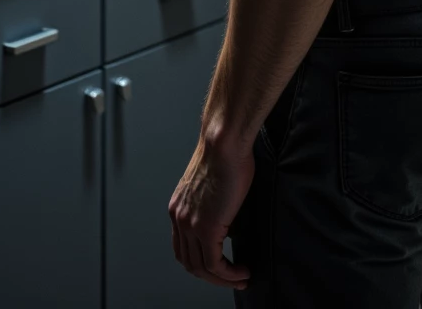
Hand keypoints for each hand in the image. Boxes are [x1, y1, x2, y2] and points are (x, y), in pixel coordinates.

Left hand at [169, 134, 253, 288]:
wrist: (224, 141)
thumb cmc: (224, 152)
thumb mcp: (212, 184)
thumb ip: (213, 206)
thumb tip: (228, 222)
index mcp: (178, 207)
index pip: (183, 247)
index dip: (201, 262)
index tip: (220, 267)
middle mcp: (179, 218)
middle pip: (190, 262)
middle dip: (212, 276)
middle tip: (232, 278)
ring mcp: (190, 224)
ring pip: (202, 269)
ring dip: (223, 280)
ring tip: (241, 278)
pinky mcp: (206, 229)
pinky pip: (215, 265)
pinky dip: (230, 274)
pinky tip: (243, 271)